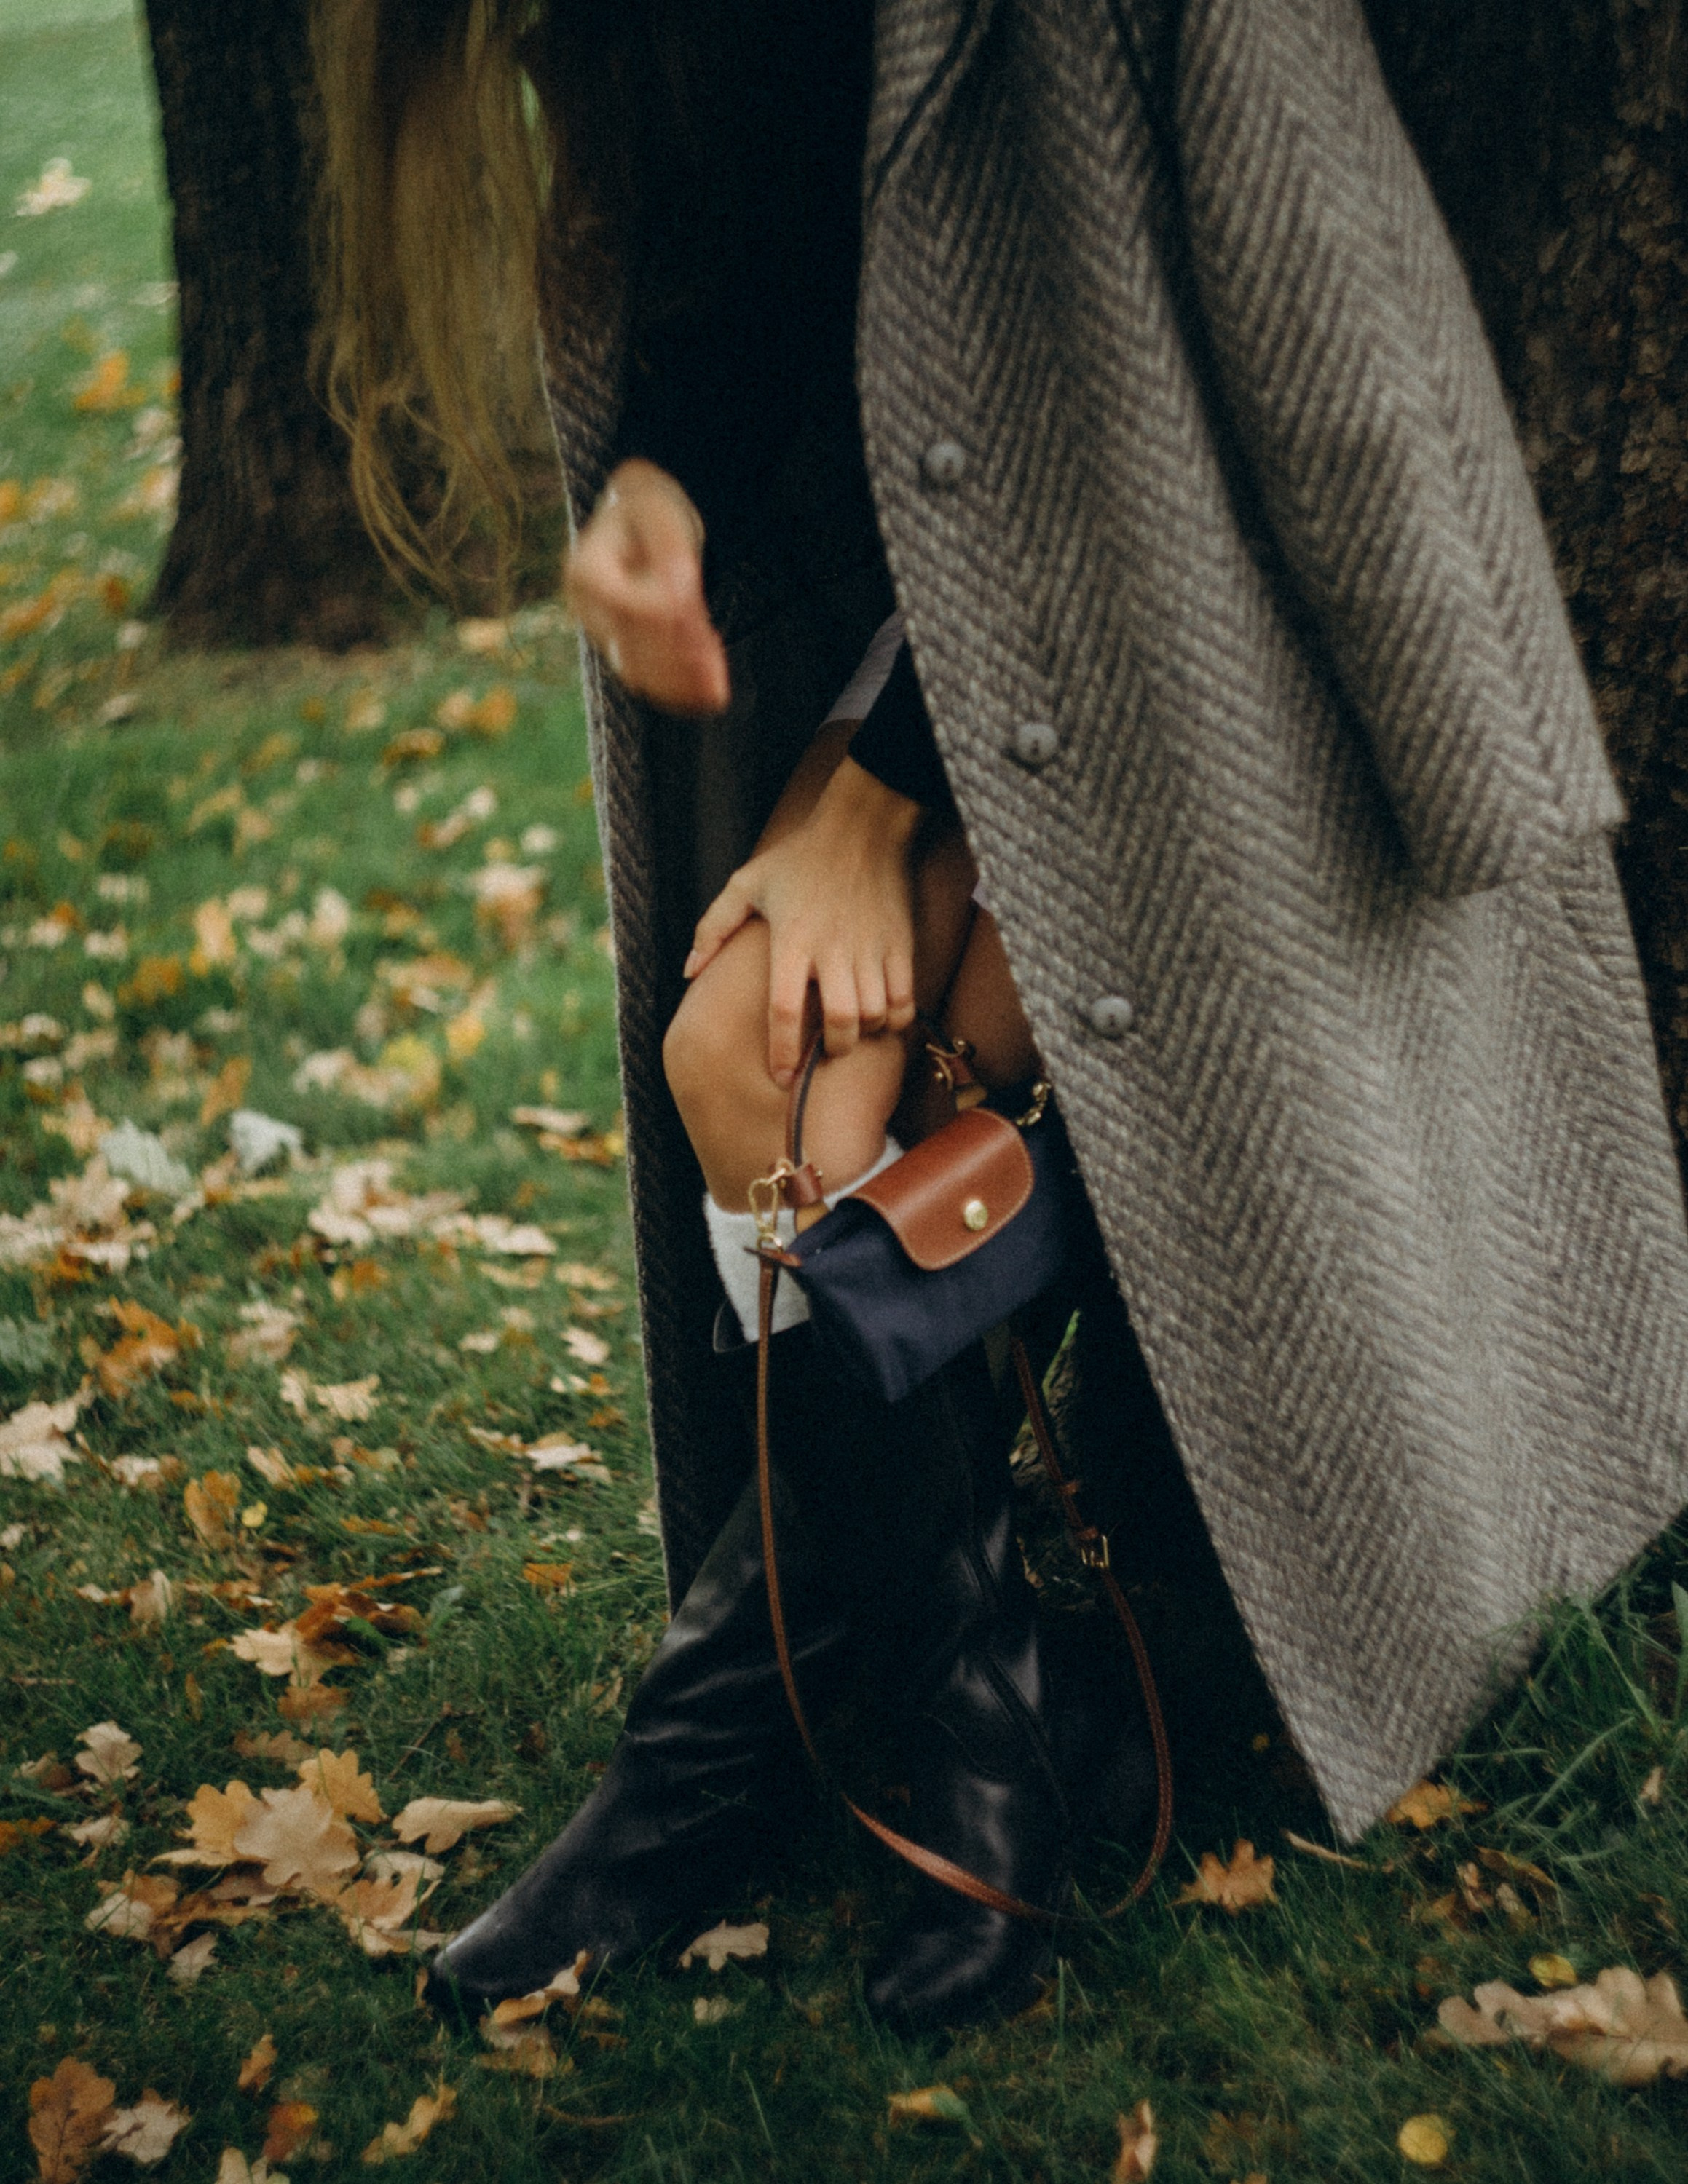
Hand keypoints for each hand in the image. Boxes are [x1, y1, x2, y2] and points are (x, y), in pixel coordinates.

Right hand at [564, 459, 729, 713]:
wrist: (638, 527)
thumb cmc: (650, 514)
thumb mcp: (660, 514)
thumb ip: (670, 549)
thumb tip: (681, 592)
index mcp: (586, 567)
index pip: (620, 600)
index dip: (654, 609)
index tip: (691, 604)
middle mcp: (587, 608)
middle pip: (632, 642)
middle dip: (677, 657)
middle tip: (716, 671)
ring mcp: (603, 634)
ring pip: (640, 670)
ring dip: (680, 682)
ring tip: (718, 690)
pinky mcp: (623, 651)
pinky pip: (649, 679)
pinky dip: (679, 691)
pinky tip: (711, 697)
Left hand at [685, 757, 922, 1084]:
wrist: (862, 827)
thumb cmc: (798, 857)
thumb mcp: (746, 884)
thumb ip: (714, 928)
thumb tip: (689, 973)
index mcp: (791, 940)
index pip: (785, 1009)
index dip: (783, 1051)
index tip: (781, 1078)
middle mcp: (832, 949)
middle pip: (839, 1021)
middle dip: (832, 1049)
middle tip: (823, 1053)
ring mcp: (870, 948)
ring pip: (874, 1014)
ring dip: (862, 1034)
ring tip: (850, 1032)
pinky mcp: (899, 944)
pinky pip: (904, 998)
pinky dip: (895, 1019)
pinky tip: (882, 1017)